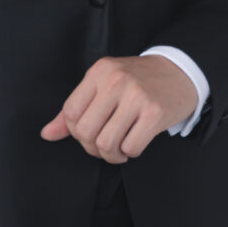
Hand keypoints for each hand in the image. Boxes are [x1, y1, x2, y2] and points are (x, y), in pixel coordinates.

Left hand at [39, 56, 195, 162]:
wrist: (180, 72)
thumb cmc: (139, 81)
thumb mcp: (105, 84)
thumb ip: (75, 109)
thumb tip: (47, 134)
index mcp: (100, 71)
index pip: (70, 113)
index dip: (75, 131)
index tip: (90, 132)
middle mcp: (117, 81)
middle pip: (85, 132)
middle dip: (93, 147)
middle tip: (105, 144)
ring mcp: (137, 96)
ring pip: (106, 143)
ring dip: (111, 154)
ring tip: (119, 147)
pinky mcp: (155, 112)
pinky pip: (130, 147)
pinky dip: (130, 152)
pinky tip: (134, 143)